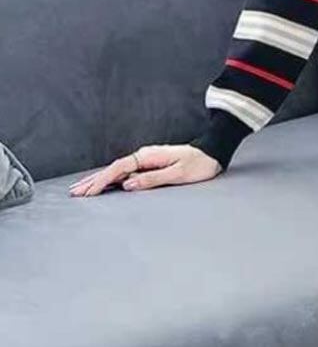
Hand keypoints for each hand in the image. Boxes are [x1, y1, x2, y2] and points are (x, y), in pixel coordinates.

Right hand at [68, 144, 221, 196]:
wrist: (212, 154)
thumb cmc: (198, 164)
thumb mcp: (177, 174)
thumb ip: (152, 179)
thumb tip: (128, 185)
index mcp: (148, 156)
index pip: (119, 169)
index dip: (101, 181)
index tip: (88, 192)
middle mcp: (144, 156)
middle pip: (113, 169)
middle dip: (94, 181)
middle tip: (75, 193)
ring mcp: (147, 160)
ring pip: (118, 171)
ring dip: (100, 180)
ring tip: (82, 189)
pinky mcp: (150, 164)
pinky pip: (127, 172)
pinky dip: (113, 179)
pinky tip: (104, 184)